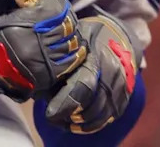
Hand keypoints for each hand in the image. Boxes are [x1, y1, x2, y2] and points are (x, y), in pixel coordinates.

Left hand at [43, 7, 141, 134]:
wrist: (118, 36)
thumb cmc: (88, 38)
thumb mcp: (72, 40)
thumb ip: (57, 58)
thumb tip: (34, 78)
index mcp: (96, 58)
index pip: (82, 87)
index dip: (65, 104)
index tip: (49, 113)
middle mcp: (112, 74)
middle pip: (91, 106)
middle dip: (70, 115)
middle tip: (54, 118)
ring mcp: (121, 87)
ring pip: (100, 115)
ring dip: (80, 122)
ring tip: (64, 121)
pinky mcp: (124, 97)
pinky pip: (109, 117)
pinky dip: (92, 123)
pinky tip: (78, 122)